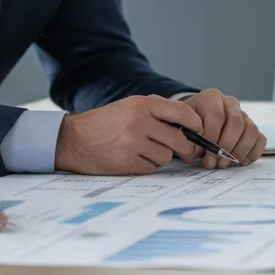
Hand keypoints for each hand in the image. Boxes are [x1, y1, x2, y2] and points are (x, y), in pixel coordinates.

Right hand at [55, 94, 203, 174]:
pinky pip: (152, 169)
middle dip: (186, 149)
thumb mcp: (129, 106)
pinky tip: (133, 159)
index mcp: (142, 104)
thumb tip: (188, 122)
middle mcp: (139, 122)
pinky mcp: (127, 163)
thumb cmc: (105, 122)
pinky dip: (147, 167)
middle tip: (187, 153)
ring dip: (160, 157)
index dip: (195, 123)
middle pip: (179, 139)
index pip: (181, 112)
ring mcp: (133, 143)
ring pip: (166, 157)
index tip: (200, 131)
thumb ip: (155, 111)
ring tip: (143, 151)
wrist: (74, 139)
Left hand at [182, 89, 265, 167]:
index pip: (217, 116)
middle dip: (226, 147)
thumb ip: (190, 137)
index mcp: (211, 97)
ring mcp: (243, 114)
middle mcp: (230, 102)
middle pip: (236, 123)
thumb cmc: (190, 124)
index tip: (205, 156)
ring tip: (226, 164)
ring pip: (251, 130)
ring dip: (239, 151)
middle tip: (217, 163)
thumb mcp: (185, 126)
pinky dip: (253, 152)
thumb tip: (201, 152)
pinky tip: (240, 162)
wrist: (197, 120)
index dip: (212, 138)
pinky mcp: (251, 126)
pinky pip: (260, 138)